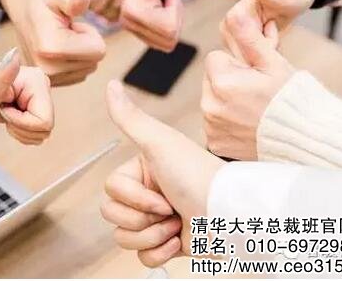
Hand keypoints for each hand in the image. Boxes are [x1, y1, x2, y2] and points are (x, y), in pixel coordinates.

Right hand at [0, 0, 105, 85]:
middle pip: (94, 61)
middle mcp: (47, 70)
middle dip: (85, 43)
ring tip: (60, 36)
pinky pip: (80, 73)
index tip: (69, 23)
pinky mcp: (50, 82)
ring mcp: (47, 78)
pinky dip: (74, 60)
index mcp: (51, 49)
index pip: (99, 51)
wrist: (23, 5)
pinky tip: (57, 48)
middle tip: (64, 29)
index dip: (89, 33)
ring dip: (80, 52)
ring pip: (88, 68)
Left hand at [0, 47, 53, 144]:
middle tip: (3, 110)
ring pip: (41, 132)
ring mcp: (40, 97)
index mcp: (38, 82)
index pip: (44, 122)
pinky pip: (35, 132)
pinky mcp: (34, 106)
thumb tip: (14, 53)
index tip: (3, 108)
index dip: (21, 123)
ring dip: (19, 130)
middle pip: (44, 128)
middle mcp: (43, 88)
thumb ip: (3, 73)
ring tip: (5, 112)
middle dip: (20, 127)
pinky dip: (20, 130)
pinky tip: (8, 115)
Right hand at [101, 80, 223, 265]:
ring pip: (124, 237)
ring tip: (177, 224)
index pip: (110, 191)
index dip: (133, 198)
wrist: (231, 216)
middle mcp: (147, 193)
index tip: (161, 191)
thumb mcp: (160, 142)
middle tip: (169, 208)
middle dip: (142, 218)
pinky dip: (161, 253)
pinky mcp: (166, 244)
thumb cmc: (200, 177)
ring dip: (152, 236)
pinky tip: (179, 240)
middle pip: (113, 215)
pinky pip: (142, 257)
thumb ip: (130, 117)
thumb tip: (110, 85)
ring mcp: (156, 220)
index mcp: (142, 170)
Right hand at [121, 0, 189, 51]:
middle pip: (168, 39)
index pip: (168, 28)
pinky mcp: (139, 33)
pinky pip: (165, 43)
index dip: (175, 9)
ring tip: (166, 2)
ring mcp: (132, 28)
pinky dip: (170, 27)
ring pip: (167, 43)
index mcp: (131, 8)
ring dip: (174, 22)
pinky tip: (163, 10)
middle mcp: (127, 21)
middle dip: (175, 17)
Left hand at [203, 6, 294, 159]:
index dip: (236, 63)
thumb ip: (249, 38)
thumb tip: (234, 14)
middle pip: (212, 80)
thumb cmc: (292, 98)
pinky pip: (215, 125)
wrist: (307, 139)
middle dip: (229, 81)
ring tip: (256, 111)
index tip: (254, 75)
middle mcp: (210, 105)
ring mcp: (211, 127)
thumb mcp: (273, 63)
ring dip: (228, 102)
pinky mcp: (215, 144)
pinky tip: (250, 126)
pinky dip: (228, 124)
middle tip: (256, 93)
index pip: (215, 58)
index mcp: (221, 81)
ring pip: (213, 102)